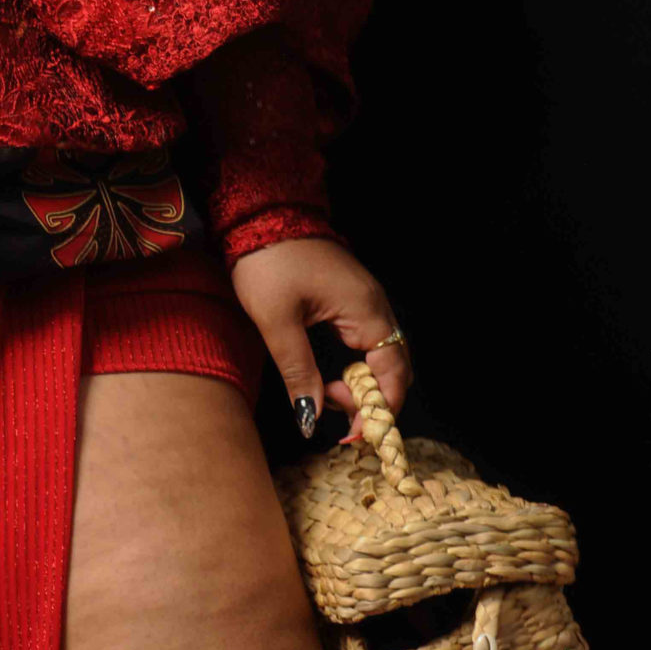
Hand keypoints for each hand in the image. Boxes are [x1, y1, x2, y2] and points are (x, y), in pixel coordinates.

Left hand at [230, 235, 412, 443]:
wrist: (256, 213)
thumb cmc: (268, 261)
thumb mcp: (277, 321)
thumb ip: (299, 372)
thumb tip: (310, 419)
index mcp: (366, 309)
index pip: (393, 374)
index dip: (379, 411)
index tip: (354, 436)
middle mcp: (374, 304)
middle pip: (394, 367)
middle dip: (372, 401)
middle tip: (339, 421)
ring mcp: (364, 299)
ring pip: (379, 355)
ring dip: (361, 384)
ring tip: (327, 399)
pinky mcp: (349, 297)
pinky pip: (365, 341)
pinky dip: (355, 365)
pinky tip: (329, 378)